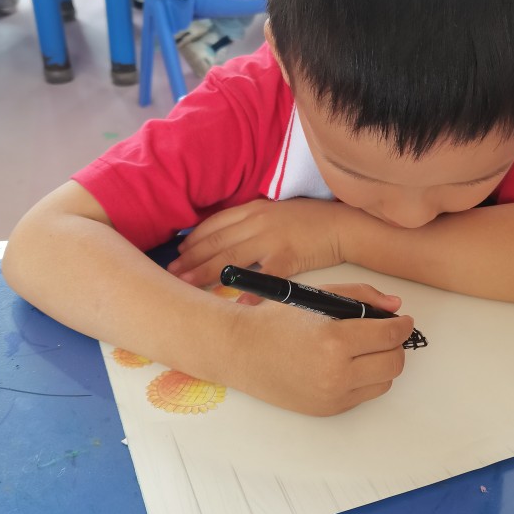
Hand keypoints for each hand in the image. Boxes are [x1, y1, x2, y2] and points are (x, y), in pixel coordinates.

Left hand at [168, 198, 344, 286]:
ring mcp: (272, 239)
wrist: (343, 225)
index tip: (177, 253)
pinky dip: (248, 291)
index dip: (193, 240)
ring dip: (204, 272)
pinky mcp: (288, 257)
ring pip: (230, 258)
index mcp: (253, 210)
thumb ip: (250, 224)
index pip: (214, 225)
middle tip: (170, 274)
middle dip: (189, 258)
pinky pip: (264, 277)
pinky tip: (235, 303)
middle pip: (215, 242)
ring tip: (186, 285)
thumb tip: (224, 240)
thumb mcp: (275, 214)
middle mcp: (258, 222)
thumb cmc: (309, 221)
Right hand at [228, 282, 413, 414]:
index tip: (403, 320)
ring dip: (382, 364)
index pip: (389, 335)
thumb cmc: (277, 320)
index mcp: (335, 341)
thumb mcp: (319, 296)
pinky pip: (363, 395)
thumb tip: (396, 305)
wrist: (242, 351)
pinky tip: (347, 364)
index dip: (402, 325)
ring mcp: (332, 396)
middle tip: (387, 333)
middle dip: (396, 345)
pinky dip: (364, 380)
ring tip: (365, 349)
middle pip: (394, 363)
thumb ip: (361, 296)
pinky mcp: (328, 410)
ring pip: (384, 382)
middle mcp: (336, 373)